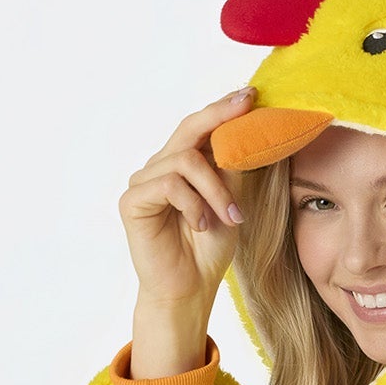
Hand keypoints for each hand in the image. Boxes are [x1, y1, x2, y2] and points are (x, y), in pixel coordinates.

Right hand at [119, 88, 252, 366]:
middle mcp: (159, 166)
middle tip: (247, 110)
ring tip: (230, 217)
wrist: (189, 289)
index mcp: (181, 164)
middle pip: (189, 130)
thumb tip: (254, 129)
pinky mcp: (132, 200)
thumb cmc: (208, 249)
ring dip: (215, 190)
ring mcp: (143, 181)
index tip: (249, 95)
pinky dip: (193, 204)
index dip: (222, 109)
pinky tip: (200, 225)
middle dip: (220, 120)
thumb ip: (234, 167)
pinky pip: (169, 185)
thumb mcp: (231, 200)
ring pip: (185, 161)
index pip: (199, 126)